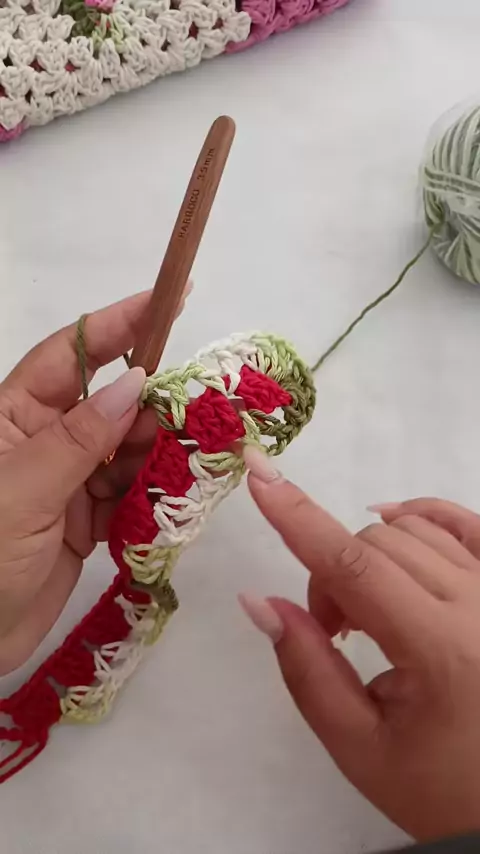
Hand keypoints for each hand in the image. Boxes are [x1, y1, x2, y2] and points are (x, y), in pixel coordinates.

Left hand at [0, 288, 188, 674]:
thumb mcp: (25, 490)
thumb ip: (81, 438)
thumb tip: (137, 383)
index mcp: (15, 416)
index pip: (71, 355)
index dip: (119, 323)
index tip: (171, 299)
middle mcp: (43, 441)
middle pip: (108, 403)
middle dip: (152, 402)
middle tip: (201, 406)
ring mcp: (65, 483)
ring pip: (124, 451)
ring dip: (157, 453)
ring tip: (194, 456)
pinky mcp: (82, 524)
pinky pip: (126, 496)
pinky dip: (150, 496)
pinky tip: (172, 496)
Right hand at [241, 447, 479, 841]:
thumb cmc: (436, 785)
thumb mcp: (358, 745)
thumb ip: (306, 669)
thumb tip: (257, 601)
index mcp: (440, 649)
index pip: (353, 565)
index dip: (298, 517)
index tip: (258, 474)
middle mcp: (478, 604)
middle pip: (373, 545)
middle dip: (332, 579)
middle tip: (332, 632)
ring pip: (409, 530)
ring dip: (367, 558)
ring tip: (369, 615)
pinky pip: (460, 520)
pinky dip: (419, 513)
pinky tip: (391, 524)